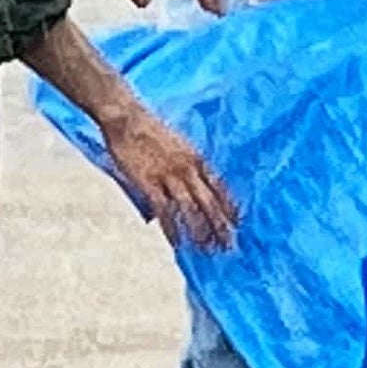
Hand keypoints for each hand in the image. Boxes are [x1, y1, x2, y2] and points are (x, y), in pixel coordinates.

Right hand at [104, 105, 237, 250]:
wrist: (127, 117)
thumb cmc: (150, 130)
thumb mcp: (177, 145)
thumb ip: (185, 166)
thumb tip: (186, 187)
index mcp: (197, 158)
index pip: (220, 187)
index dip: (230, 206)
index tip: (238, 223)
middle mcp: (188, 168)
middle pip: (210, 201)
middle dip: (220, 225)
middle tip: (228, 245)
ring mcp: (169, 175)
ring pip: (191, 209)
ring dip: (200, 231)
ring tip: (207, 249)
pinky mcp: (149, 182)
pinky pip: (165, 210)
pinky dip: (172, 229)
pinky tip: (177, 243)